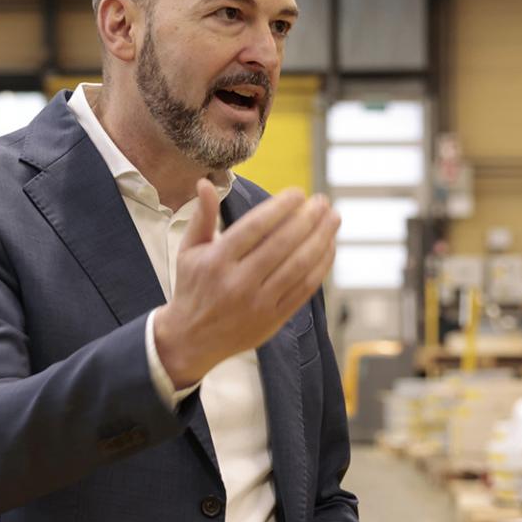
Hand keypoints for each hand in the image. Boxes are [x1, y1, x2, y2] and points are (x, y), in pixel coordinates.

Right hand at [152, 181, 338, 387]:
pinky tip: (328, 246)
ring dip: (321, 238)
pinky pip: (305, 288)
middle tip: (322, 201)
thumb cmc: (193, 287)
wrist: (191, 339)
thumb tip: (206, 182)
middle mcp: (238, 282)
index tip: (298, 193)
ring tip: (333, 218)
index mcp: (216, 261)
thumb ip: (202, 216)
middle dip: (308, 218)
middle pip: (282, 244)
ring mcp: (258, 303)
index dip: (281, 207)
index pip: (255, 227)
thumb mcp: (189, 251)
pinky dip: (321, 265)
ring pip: (299, 266)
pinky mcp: (274, 318)